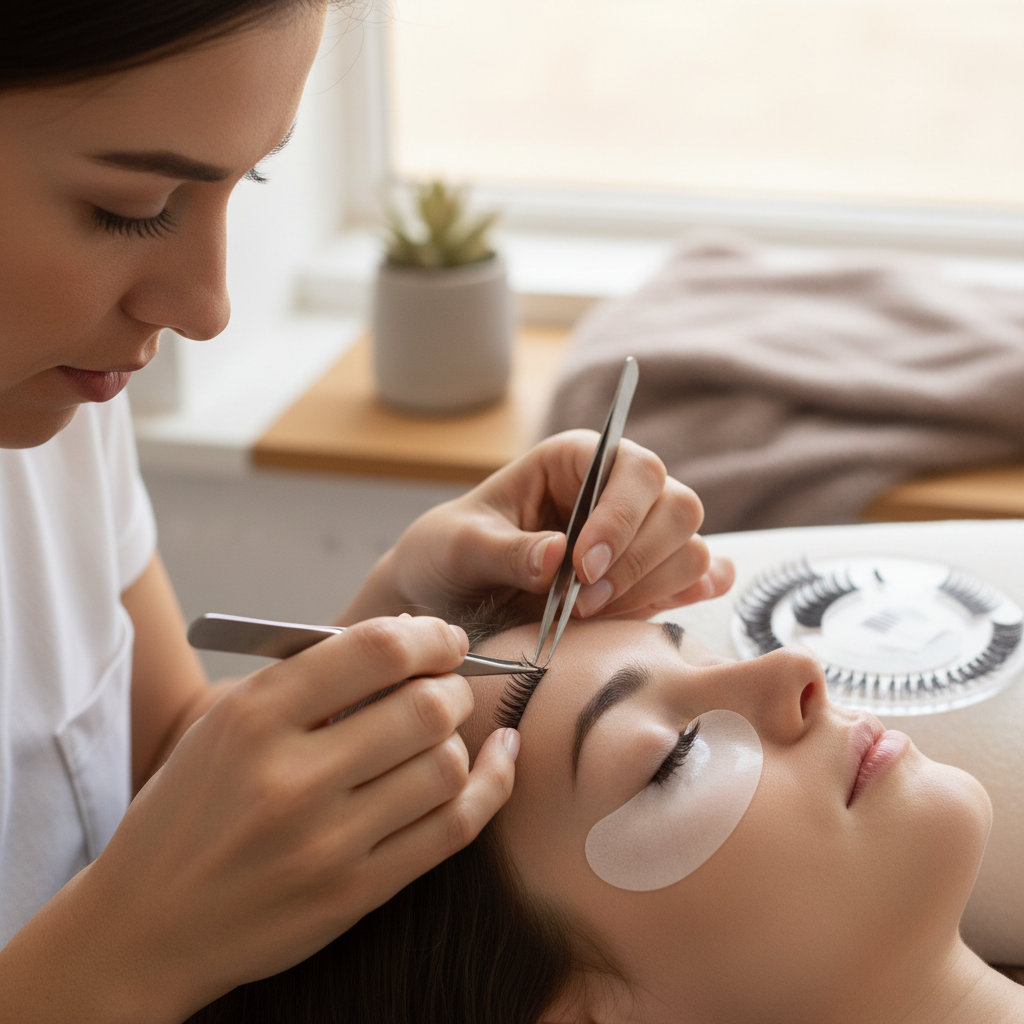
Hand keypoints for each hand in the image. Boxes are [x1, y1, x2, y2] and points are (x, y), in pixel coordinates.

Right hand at [2, 616, 516, 1022]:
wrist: (144, 926)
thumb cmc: (189, 809)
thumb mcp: (224, 723)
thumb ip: (308, 680)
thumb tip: (408, 639)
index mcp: (254, 717)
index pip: (376, 650)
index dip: (431, 635)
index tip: (445, 637)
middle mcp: (292, 777)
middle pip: (426, 707)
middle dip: (455, 685)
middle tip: (450, 684)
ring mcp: (327, 842)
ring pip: (445, 765)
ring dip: (461, 738)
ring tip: (444, 732)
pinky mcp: (354, 893)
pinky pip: (453, 829)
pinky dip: (490, 785)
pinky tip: (499, 758)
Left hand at [346, 429, 734, 622]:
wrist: (446, 601)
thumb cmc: (448, 554)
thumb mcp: (460, 547)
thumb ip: (506, 550)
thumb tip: (558, 555)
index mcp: (576, 460)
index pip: (635, 468)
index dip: (620, 516)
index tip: (583, 567)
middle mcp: (617, 492)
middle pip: (679, 508)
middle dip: (638, 561)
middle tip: (582, 604)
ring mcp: (638, 537)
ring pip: (691, 551)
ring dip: (651, 589)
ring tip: (589, 615)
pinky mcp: (647, 580)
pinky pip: (698, 579)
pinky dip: (692, 594)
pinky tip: (659, 608)